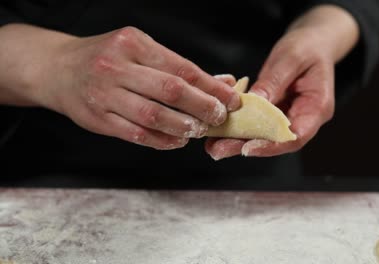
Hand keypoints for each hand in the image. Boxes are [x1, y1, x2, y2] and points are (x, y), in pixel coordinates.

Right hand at [0, 25, 239, 149]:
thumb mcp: (140, 50)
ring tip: (199, 130)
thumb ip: (179, 67)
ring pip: (153, 115)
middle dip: (202, 106)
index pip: (181, 67)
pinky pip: (136, 134)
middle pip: (170, 90)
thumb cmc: (106, 58)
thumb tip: (223, 82)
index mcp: (133, 43)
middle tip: (219, 117)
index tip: (231, 98)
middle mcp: (117, 66)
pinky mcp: (97, 118)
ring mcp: (104, 93)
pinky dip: (161, 141)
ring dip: (183, 126)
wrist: (56, 69)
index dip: (211, 86)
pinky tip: (177, 141)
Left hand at [205, 5, 358, 158]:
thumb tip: (253, 102)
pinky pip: (258, 122)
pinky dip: (240, 126)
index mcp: (317, 108)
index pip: (296, 137)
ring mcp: (289, 116)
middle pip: (276, 141)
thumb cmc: (308, 46)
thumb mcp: (291, 58)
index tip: (247, 148)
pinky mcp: (275, 112)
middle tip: (218, 150)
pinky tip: (220, 128)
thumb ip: (274, 81)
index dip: (272, 146)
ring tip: (214, 144)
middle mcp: (304, 118)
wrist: (313, 40)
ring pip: (264, 135)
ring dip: (239, 140)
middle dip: (246, 146)